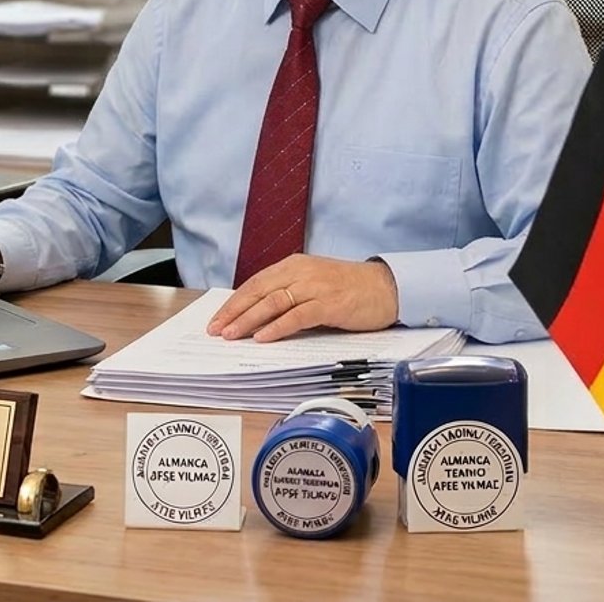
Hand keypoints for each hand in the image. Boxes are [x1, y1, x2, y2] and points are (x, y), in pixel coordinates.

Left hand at [206, 254, 398, 342]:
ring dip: (249, 320)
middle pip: (258, 291)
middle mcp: (301, 272)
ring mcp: (315, 287)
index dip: (234, 302)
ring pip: (273, 302)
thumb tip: (257, 317)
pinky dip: (278, 327)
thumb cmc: (350, 289)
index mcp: (294, 265)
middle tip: (215, 330)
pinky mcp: (329, 303)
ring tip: (231, 335)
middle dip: (234, 312)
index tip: (216, 319)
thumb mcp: (313, 284)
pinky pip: (297, 316)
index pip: (255, 283)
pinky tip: (263, 337)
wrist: (387, 287)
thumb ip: (289, 295)